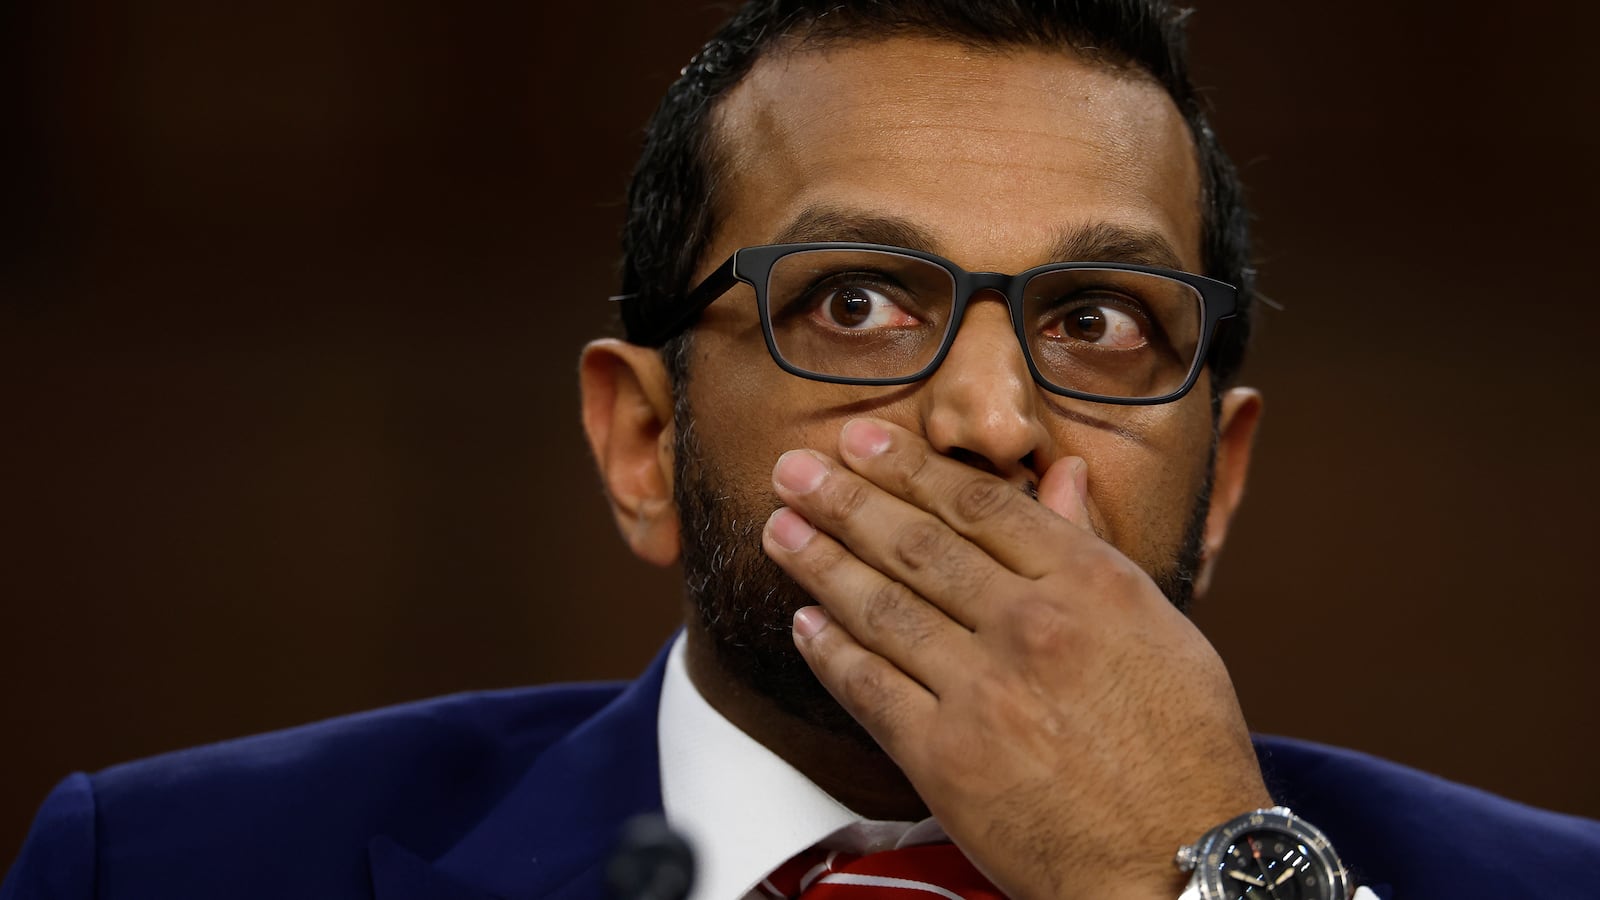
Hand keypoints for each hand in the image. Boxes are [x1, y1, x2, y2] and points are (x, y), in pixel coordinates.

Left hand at [762, 417, 1270, 899]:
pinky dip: (830, 652)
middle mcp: (1031, 627)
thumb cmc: (1182, 750)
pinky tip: (804, 622)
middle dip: (844, 500)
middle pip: (917, 545)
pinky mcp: (945, 758)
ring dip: (820, 562)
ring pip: (883, 608)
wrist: (1177, 863)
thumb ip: (1093, 546)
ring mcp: (984, 692)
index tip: (861, 442)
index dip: (907, 468)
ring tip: (780, 528)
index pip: (979, 506)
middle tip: (793, 470)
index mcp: (1091, 585)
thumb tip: (1060, 474)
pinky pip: (870, 689)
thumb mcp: (1161, 627)